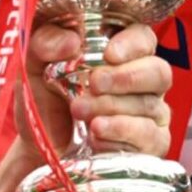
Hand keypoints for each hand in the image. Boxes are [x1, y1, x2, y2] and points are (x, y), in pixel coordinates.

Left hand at [21, 19, 173, 156]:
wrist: (36, 151)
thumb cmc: (43, 104)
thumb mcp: (33, 67)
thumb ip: (45, 44)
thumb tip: (71, 41)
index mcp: (123, 56)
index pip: (144, 40)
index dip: (133, 44)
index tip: (110, 54)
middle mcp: (144, 84)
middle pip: (158, 72)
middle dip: (126, 77)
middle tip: (94, 83)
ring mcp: (150, 116)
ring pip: (150, 105)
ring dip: (112, 106)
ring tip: (79, 111)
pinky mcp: (148, 146)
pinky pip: (149, 137)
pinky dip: (121, 132)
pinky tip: (96, 134)